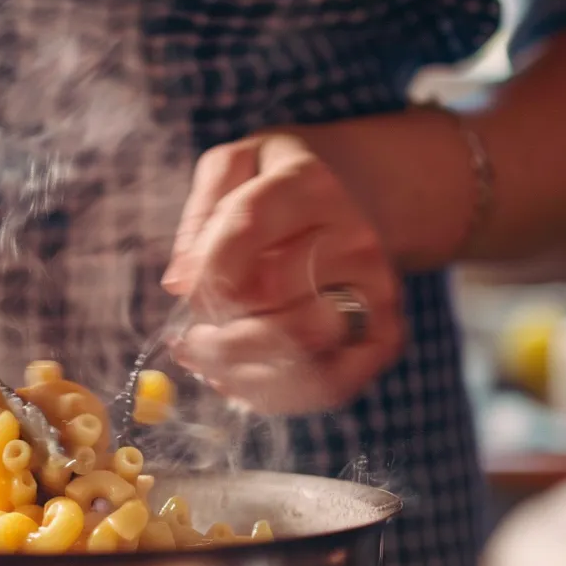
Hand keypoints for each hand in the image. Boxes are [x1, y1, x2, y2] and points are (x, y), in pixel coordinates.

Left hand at [161, 133, 404, 413]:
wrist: (360, 196)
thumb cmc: (276, 188)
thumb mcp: (231, 169)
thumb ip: (199, 214)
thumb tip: (179, 283)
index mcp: (307, 184)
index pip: (247, 225)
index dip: (204, 269)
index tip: (180, 291)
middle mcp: (352, 234)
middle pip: (271, 296)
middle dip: (215, 327)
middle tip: (189, 340)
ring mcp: (376, 287)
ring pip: (302, 347)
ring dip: (240, 368)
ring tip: (207, 363)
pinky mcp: (385, 332)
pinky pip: (333, 383)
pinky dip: (278, 396)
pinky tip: (241, 383)